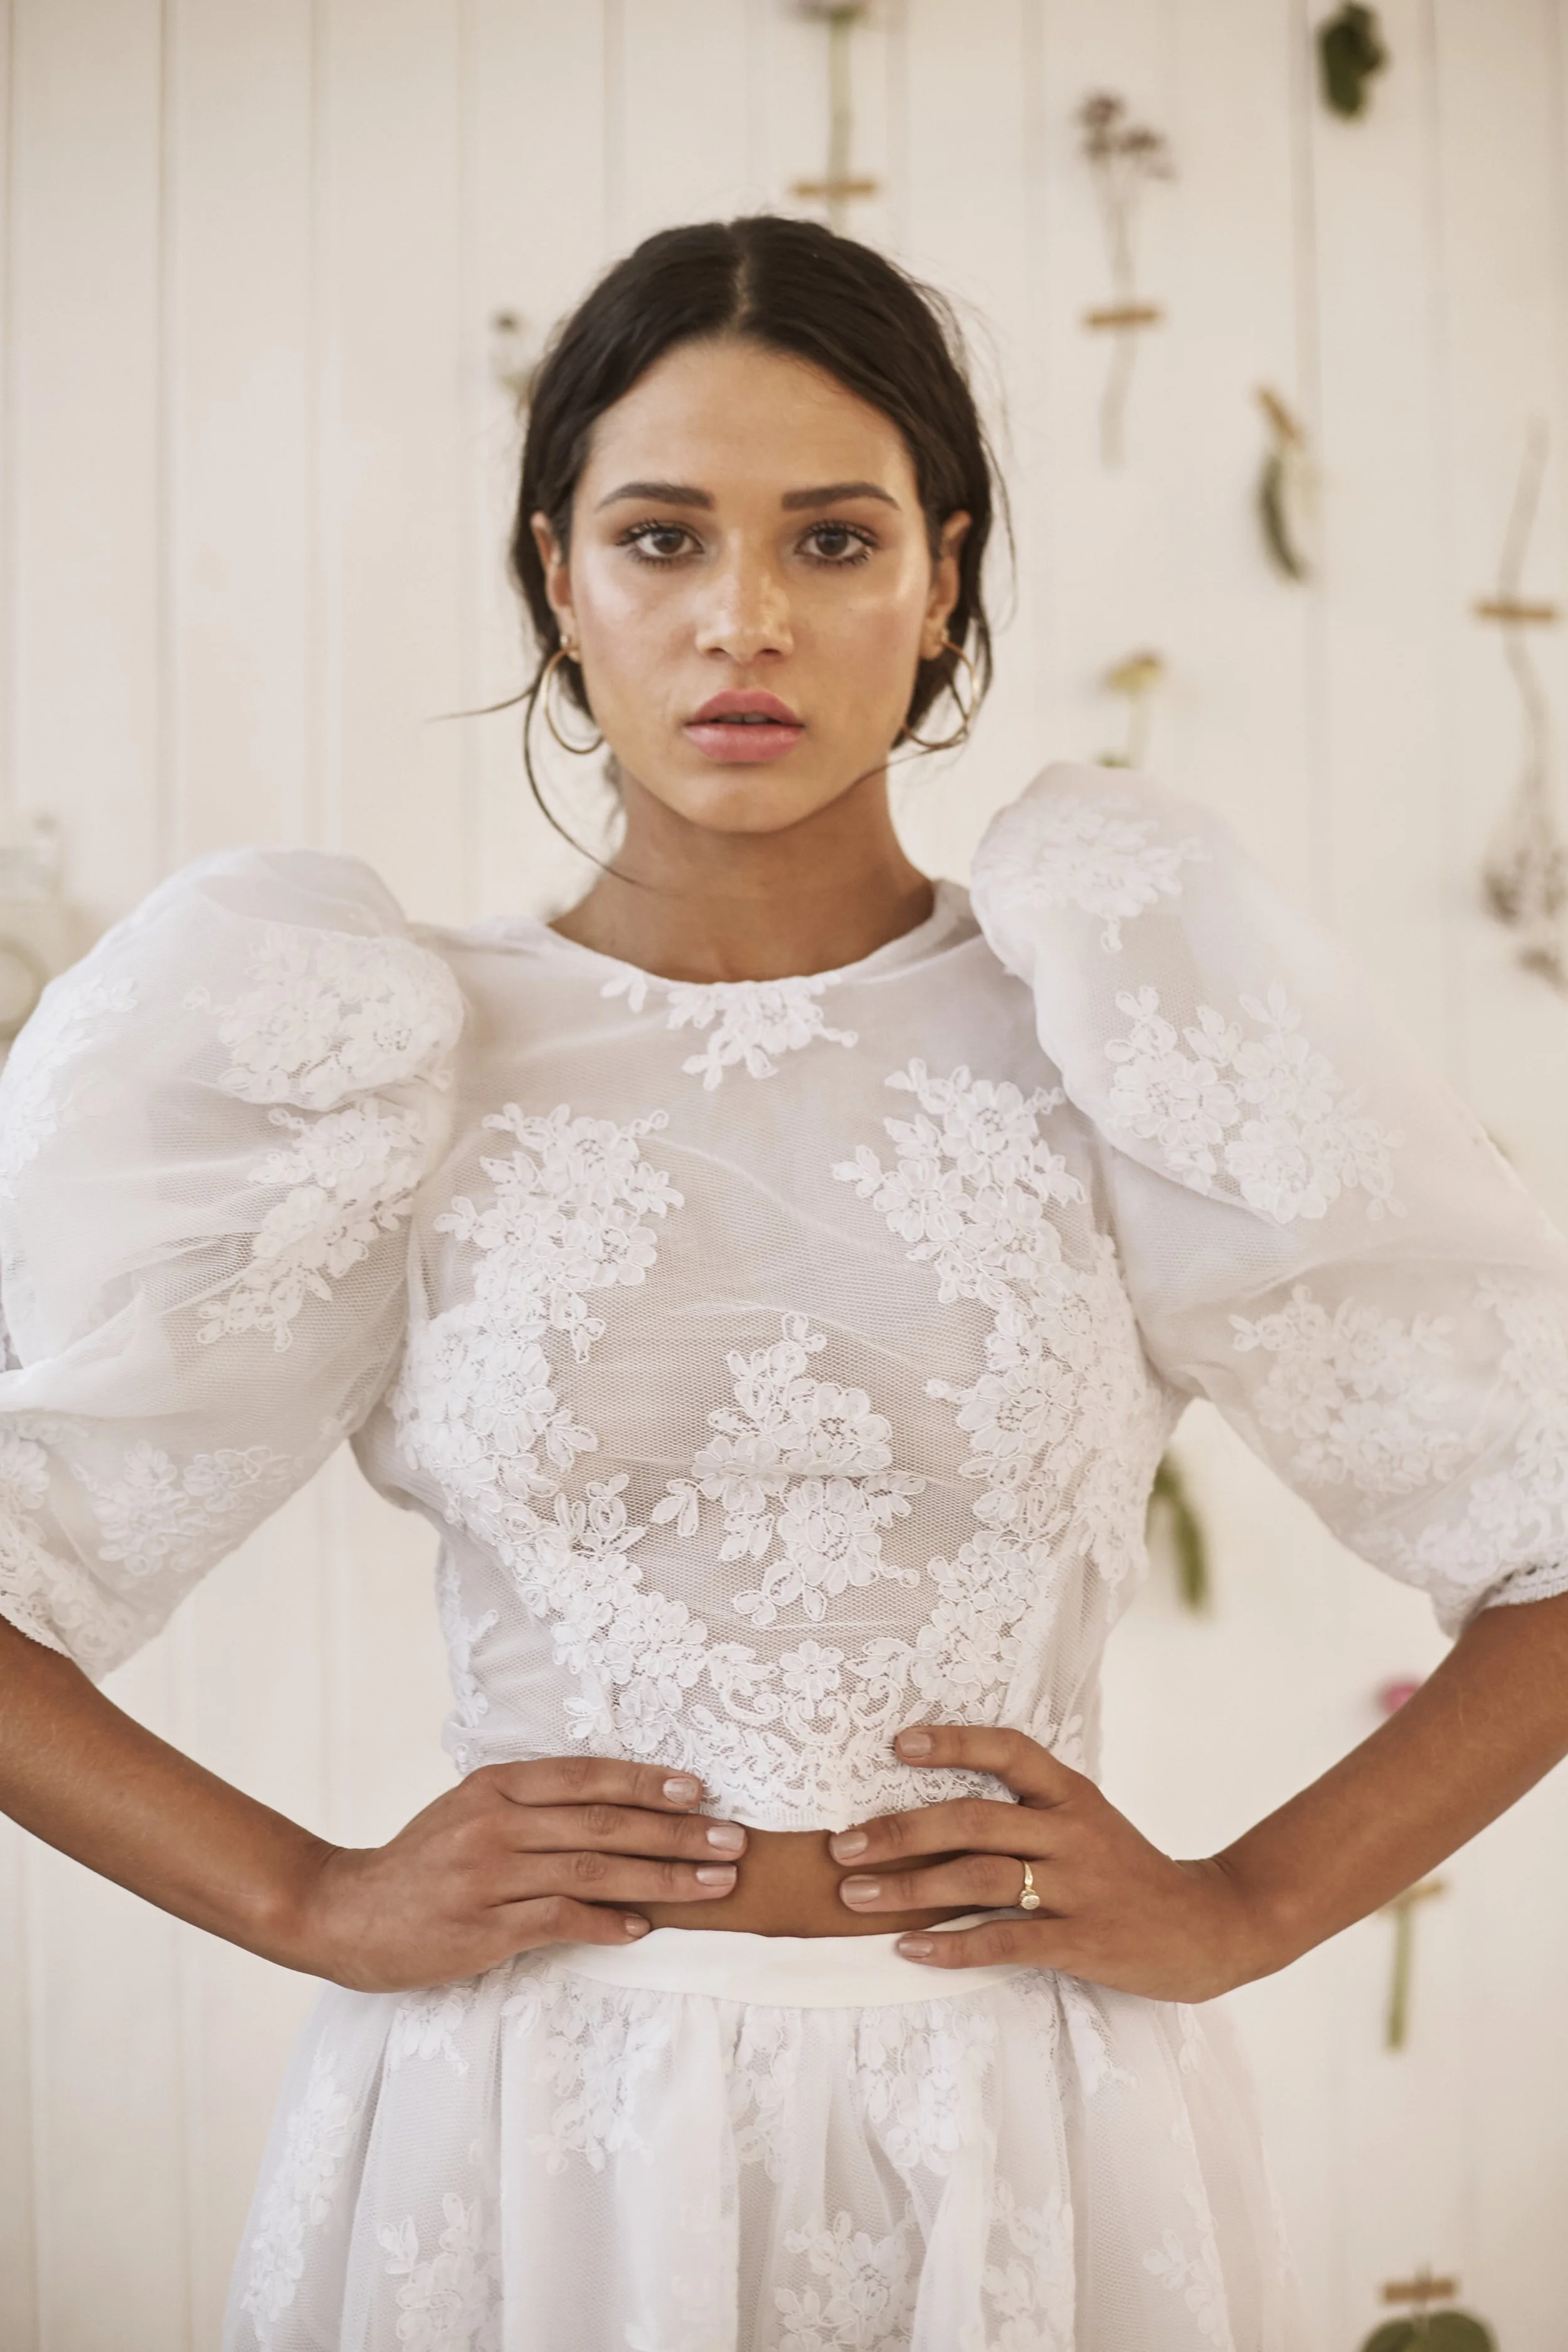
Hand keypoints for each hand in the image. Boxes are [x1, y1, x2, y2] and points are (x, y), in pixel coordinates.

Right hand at [295, 1758, 747, 1992]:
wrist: (344, 1912)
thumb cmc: (421, 1862)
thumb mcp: (470, 1810)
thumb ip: (533, 1804)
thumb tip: (618, 1807)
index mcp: (494, 1786)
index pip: (586, 1776)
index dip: (646, 1782)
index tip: (700, 1791)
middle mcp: (493, 1824)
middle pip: (602, 1823)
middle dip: (676, 1832)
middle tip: (732, 1841)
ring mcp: (486, 1877)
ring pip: (592, 1871)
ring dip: (661, 1879)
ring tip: (713, 1886)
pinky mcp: (481, 1930)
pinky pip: (558, 1922)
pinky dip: (607, 1923)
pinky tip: (643, 1928)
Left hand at [828, 1725, 1265, 2000]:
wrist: (1211, 1926)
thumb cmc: (1131, 1873)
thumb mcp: (1086, 1823)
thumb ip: (1028, 1812)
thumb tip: (939, 1810)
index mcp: (1071, 1794)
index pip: (1008, 1750)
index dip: (953, 1743)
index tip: (898, 1745)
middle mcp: (1071, 1831)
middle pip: (973, 1819)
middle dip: (899, 1831)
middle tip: (842, 1845)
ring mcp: (1079, 1886)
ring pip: (980, 1878)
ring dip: (909, 1888)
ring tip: (856, 1896)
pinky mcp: (1084, 1940)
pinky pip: (1007, 1941)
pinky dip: (953, 1946)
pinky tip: (910, 1949)